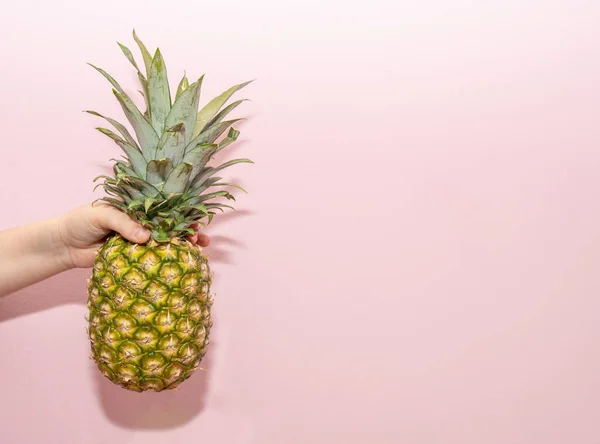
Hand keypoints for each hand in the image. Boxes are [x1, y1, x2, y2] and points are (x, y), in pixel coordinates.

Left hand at [56, 203, 209, 268]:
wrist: (62, 245)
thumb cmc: (80, 221)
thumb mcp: (102, 214)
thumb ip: (124, 223)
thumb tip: (146, 237)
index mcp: (136, 207)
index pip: (164, 207)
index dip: (181, 213)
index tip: (194, 220)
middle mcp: (141, 223)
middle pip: (170, 226)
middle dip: (188, 231)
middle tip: (200, 238)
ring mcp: (138, 241)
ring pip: (165, 243)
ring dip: (182, 247)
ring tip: (197, 250)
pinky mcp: (133, 258)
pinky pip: (153, 260)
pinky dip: (167, 262)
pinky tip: (180, 264)